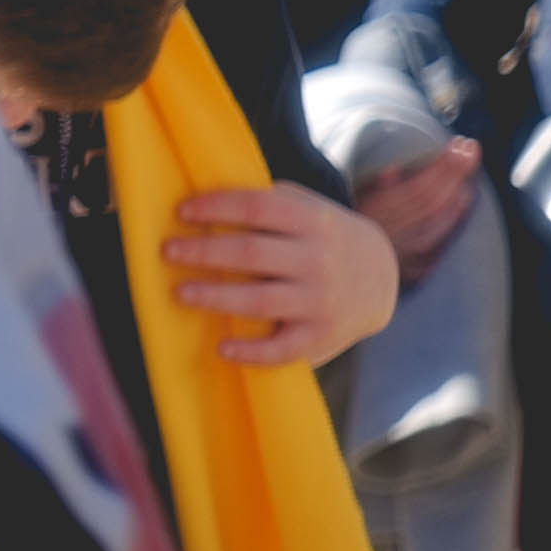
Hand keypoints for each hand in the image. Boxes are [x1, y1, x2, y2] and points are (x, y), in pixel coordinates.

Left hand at [168, 181, 396, 365]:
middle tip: (168, 251)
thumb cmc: (324, 238)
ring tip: (180, 293)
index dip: (218, 206)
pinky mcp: (321, 335)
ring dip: (216, 298)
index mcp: (313, 220)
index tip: (182, 211)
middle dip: (205, 252)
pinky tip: (222, 347)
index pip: (259, 207)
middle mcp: (318, 259)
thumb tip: (208, 198)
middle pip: (253, 253)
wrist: (383, 277)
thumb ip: (273, 202)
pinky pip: (283, 349)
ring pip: (260, 300)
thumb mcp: (311, 209)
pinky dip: (252, 352)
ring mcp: (321, 300)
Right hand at [350, 136, 484, 283]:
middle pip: (432, 202)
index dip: (442, 165)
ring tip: (467, 170)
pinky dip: (454, 218)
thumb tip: (392, 171)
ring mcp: (405, 256)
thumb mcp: (352, 198)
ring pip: (439, 222)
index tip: (457, 145)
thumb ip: (373, 188)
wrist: (343, 263)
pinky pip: (440, 242)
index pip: (418, 188)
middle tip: (470, 149)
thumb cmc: (347, 220)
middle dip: (455, 172)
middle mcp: (392, 237)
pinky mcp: (413, 270)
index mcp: (373, 215)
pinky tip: (463, 201)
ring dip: (458, 193)